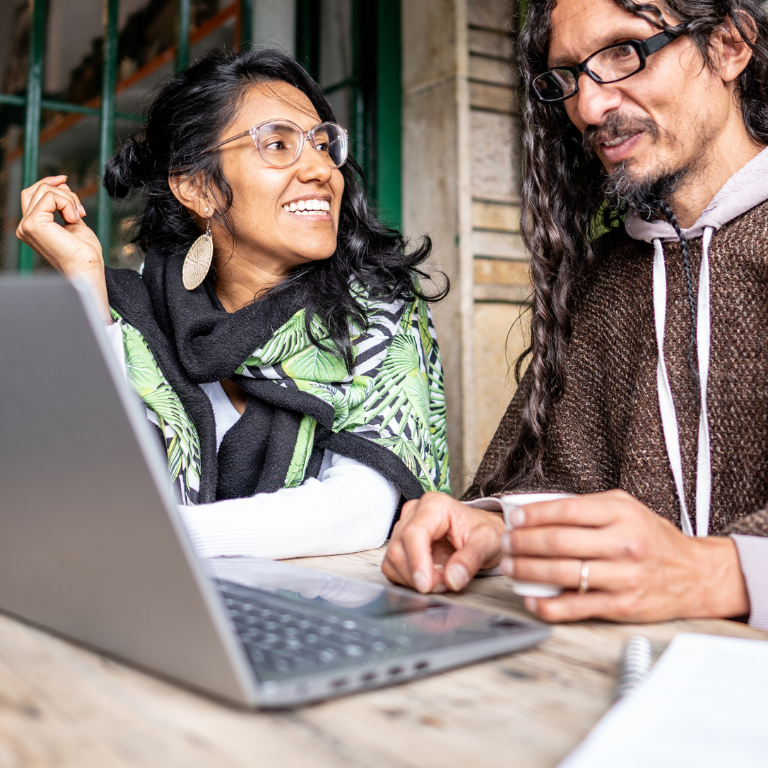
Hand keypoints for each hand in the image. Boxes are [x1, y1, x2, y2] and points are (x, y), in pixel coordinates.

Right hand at [16, 176, 109, 320]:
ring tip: (79, 216)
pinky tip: (74, 218)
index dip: (49, 182)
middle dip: (65, 193)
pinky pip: (50, 197)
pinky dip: (67, 203)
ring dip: (69, 199)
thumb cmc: (85, 254)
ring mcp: (27, 225)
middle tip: (80, 211)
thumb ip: (64, 205)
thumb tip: (61, 183)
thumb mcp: (74, 222)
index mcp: (33, 226)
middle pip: (38, 189)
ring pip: (45, 191)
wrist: (88, 270)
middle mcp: (25, 226)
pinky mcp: (34, 224)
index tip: (65, 180)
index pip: (32, 193)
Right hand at [382, 492, 505, 592]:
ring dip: (414, 579)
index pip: (414, 533)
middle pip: (398, 548)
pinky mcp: (399, 544)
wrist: (480, 534)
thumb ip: (471, 560)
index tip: (426, 585)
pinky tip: (429, 577)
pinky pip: (392, 567)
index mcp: (435, 505)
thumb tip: (453, 578)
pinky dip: (408, 580)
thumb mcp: (487, 543)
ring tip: (441, 579)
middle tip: (445, 583)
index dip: (417, 561)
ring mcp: (403, 528)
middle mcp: (414, 513)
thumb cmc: (482, 532)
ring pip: (392, 560)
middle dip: (419, 575)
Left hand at [500, 490, 749, 622]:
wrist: (695, 573)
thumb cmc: (651, 537)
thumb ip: (586, 507)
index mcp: (621, 514)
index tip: (513, 518)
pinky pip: (577, 607)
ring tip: (510, 567)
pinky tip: (531, 598)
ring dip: (528, 571)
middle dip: (523, 543)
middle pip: (559, 543)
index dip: (534, 516)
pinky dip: (548, 605)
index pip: (566, 512)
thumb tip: (538, 510)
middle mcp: (623, 544)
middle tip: (505, 543)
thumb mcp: (625, 508)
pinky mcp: (623, 606)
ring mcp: (623, 577)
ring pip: (564, 574)